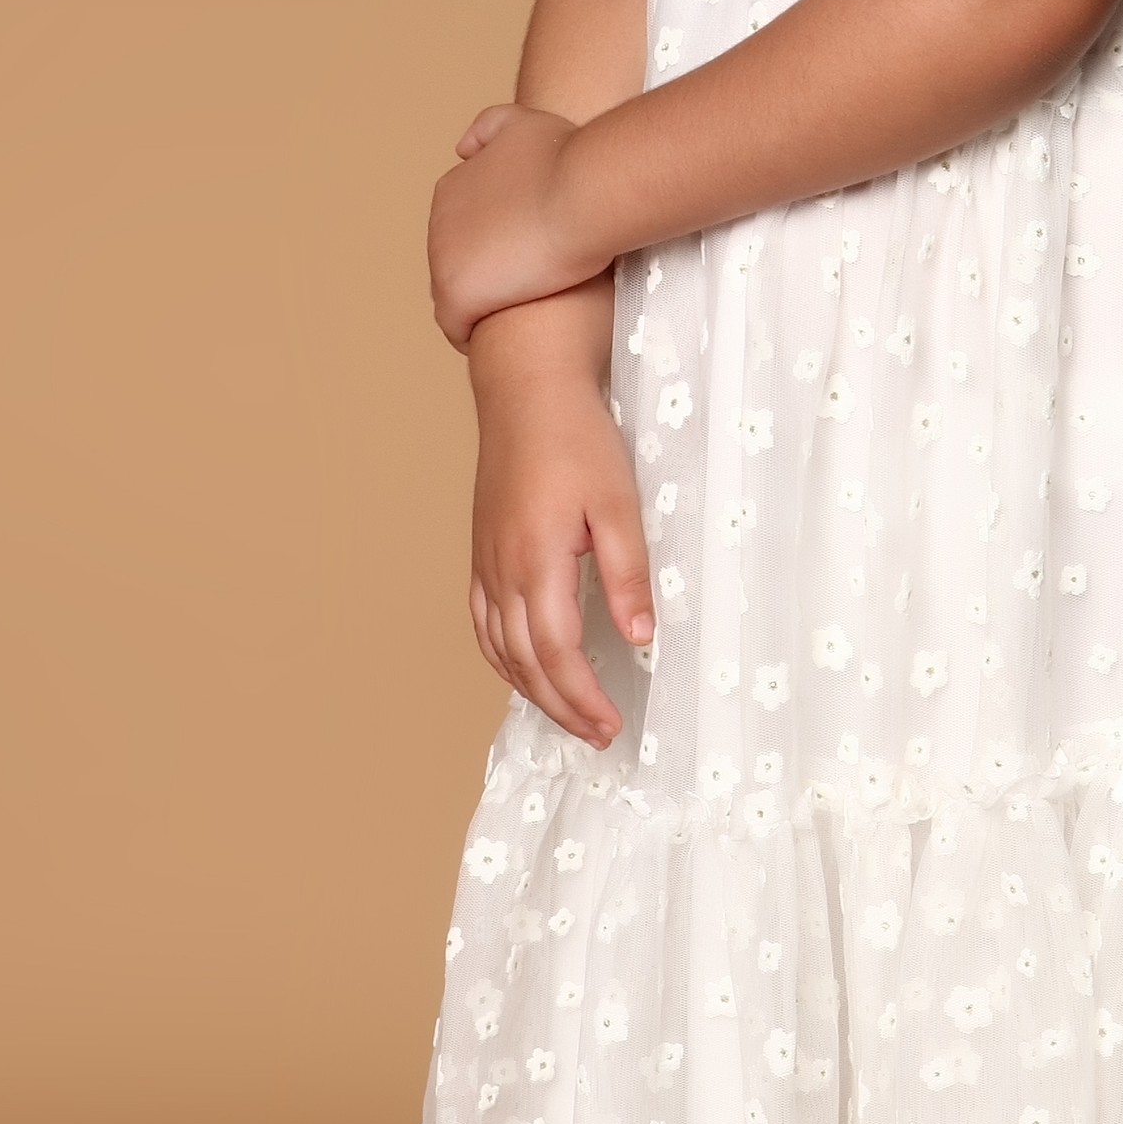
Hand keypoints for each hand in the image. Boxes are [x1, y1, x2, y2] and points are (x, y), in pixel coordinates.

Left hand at [428, 102, 590, 343]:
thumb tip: (462, 151)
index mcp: (451, 189)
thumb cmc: (567, 159)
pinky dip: (474, 334)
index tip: (528, 259)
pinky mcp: (457, 294)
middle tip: (530, 293)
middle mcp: (437, 224)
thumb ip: (489, 128)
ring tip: (519, 319)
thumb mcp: (523, 122)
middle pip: (457, 264)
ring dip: (482, 307)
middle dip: (487, 278)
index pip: (463, 231)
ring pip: (456, 297)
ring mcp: (443, 260)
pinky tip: (507, 337)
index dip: (494, 248)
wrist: (584, 193)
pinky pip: (456, 327)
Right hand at [466, 294, 652, 747]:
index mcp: (536, 561)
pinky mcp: (481, 551)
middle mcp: (501, 570)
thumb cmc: (576, 438)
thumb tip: (641, 637)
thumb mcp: (618, 504)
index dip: (582, 697)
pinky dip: (501, 658)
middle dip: (561, 706)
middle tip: (597, 734)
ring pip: (498, 649)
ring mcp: (485, 562)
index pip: (556, 652)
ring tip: (567, 714)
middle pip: (524, 662)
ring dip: (531, 690)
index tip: (611, 725)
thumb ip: (629, 574)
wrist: (526, 389)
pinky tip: (521, 669)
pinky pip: (482, 623)